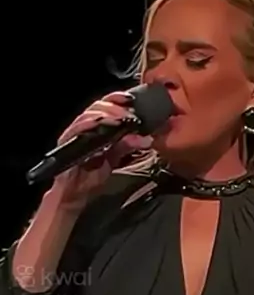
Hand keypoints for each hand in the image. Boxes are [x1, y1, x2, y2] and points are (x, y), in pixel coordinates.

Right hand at [50, 91, 151, 213]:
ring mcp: (74, 133)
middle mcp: (84, 127)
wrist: (74, 195)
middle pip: (98, 106)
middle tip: (130, 113)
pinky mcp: (66, 141)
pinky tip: (101, 124)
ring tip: (120, 118)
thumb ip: (126, 147)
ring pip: (88, 114)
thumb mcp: (114, 160)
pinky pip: (78, 128)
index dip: (118, 99)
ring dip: (105, 114)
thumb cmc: (91, 177)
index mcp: (96, 128)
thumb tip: (146, 138)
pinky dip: (90, 124)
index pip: (106, 106)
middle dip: (115, 107)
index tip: (132, 100)